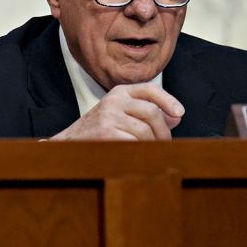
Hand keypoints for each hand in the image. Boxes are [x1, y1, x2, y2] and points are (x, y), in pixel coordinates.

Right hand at [47, 84, 184, 140]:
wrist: (66, 145)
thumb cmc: (96, 132)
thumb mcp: (119, 115)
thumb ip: (145, 114)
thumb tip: (175, 117)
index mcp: (118, 93)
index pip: (150, 90)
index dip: (168, 101)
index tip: (179, 114)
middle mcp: (114, 100)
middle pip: (152, 113)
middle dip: (163, 132)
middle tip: (164, 144)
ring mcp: (109, 116)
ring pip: (145, 131)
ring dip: (152, 144)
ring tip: (151, 152)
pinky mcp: (106, 133)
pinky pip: (134, 143)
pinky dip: (140, 152)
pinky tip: (138, 156)